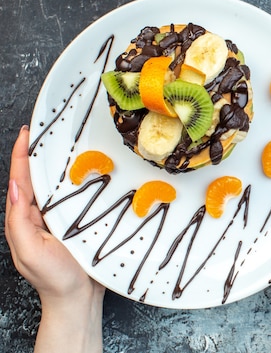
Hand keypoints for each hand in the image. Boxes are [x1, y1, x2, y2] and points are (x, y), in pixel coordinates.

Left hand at [5, 125, 103, 352]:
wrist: (79, 299)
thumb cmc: (53, 278)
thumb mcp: (28, 250)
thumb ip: (18, 219)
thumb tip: (15, 186)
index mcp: (27, 216)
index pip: (23, 178)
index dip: (24, 154)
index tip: (29, 131)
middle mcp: (45, 212)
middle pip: (43, 176)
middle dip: (45, 151)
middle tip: (53, 126)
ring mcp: (65, 216)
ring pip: (64, 184)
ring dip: (68, 163)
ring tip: (74, 141)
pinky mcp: (84, 221)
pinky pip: (84, 196)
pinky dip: (88, 180)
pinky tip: (98, 169)